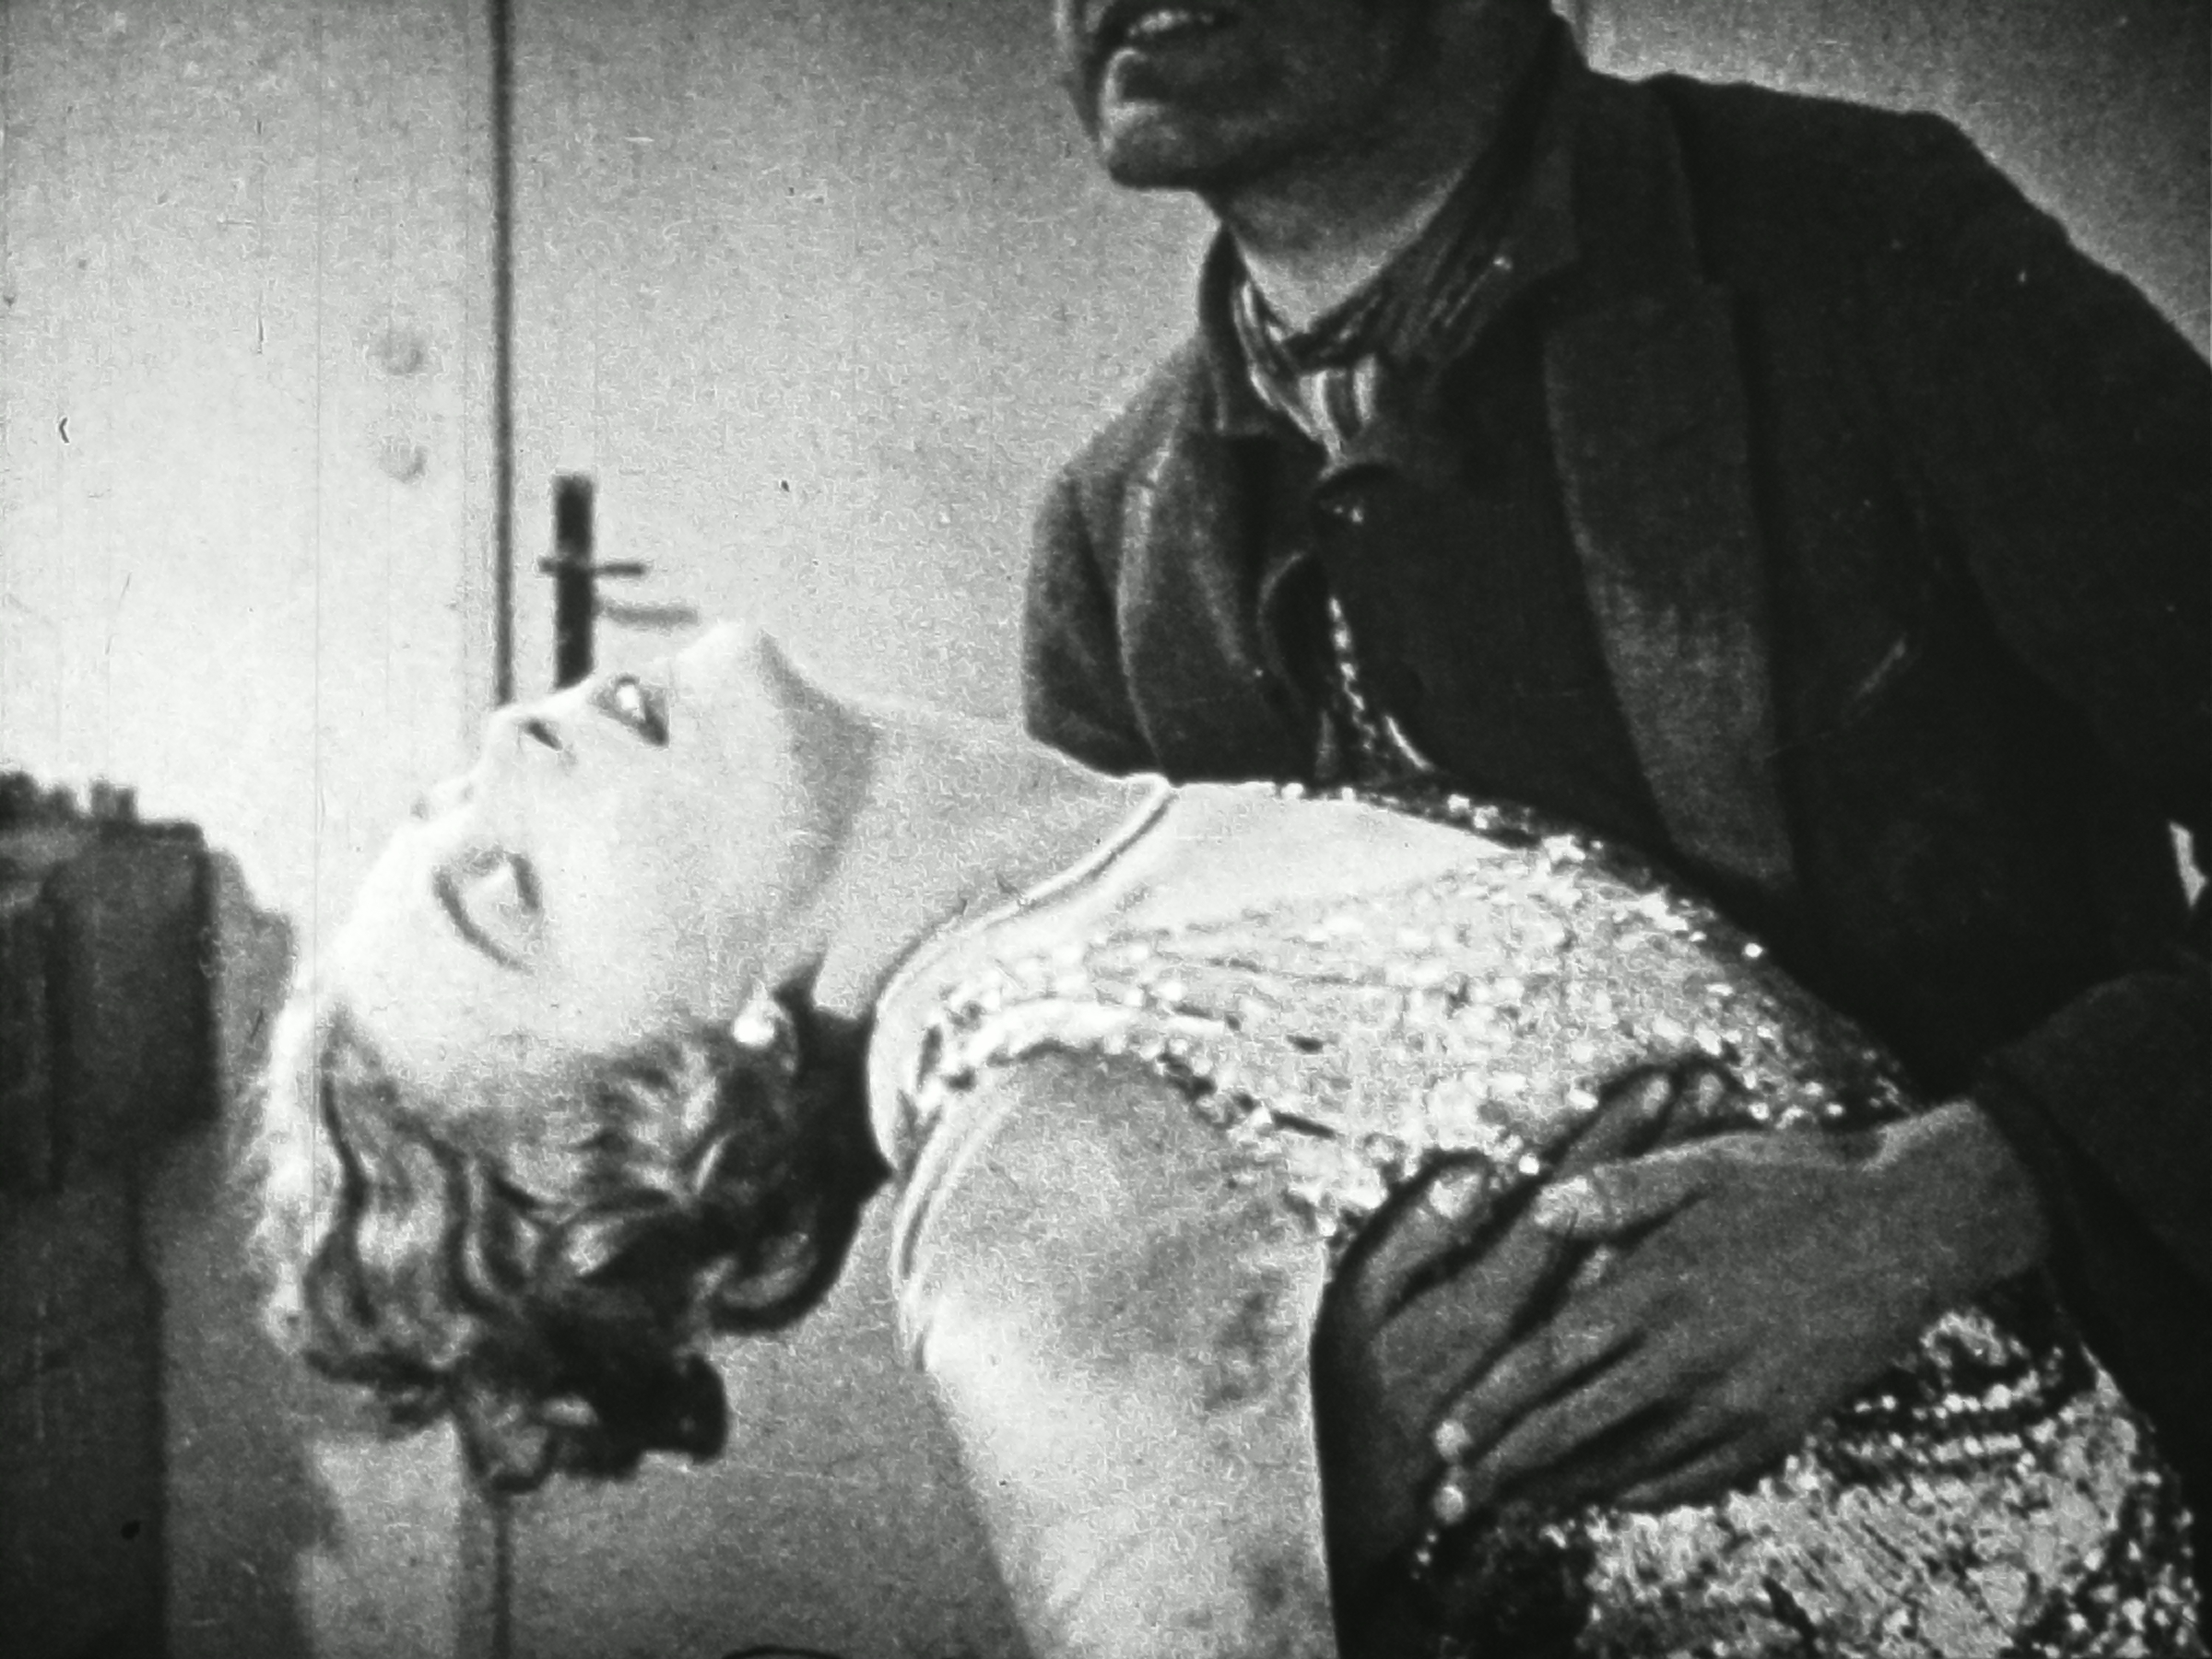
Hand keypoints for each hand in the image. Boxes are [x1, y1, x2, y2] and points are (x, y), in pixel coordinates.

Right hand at [1311, 1067, 1691, 1646]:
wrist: (1388, 1518)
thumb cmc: (1362, 1397)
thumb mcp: (1358, 1306)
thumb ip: (1413, 1233)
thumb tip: (1478, 1168)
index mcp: (1496, 1293)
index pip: (1573, 1195)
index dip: (1612, 1136)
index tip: (1657, 1081)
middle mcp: (1554, 1323)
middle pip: (1628, 1220)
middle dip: (1670, 1150)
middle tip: (1714, 1085)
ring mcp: (1576, 1360)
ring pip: (1646, 1261)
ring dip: (1684, 1199)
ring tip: (1729, 1141)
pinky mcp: (1586, 1386)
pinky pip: (1651, 1319)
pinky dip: (1678, 1266)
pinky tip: (1704, 1234)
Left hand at [1429, 1098, 2050, 1519]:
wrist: (1914, 1225)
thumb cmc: (1797, 1181)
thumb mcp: (1701, 1165)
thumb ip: (1615, 1192)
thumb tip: (1539, 1212)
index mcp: (1659, 1284)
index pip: (1552, 1357)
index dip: (1495, 1401)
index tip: (1447, 1437)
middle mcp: (1692, 1352)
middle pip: (1579, 1423)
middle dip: (1509, 1466)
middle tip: (1453, 1499)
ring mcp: (1742, 1396)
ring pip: (1636, 1461)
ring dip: (1569, 1491)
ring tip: (1518, 1513)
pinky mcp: (1785, 1423)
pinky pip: (1705, 1476)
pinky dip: (1654, 1493)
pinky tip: (1620, 1499)